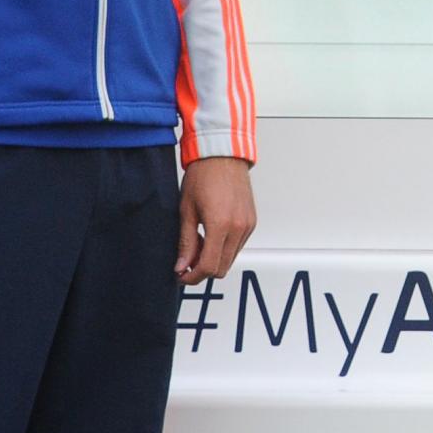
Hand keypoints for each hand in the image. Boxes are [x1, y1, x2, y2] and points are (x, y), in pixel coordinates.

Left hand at [176, 156, 255, 284]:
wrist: (222, 155)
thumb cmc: (203, 176)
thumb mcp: (186, 210)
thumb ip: (186, 242)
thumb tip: (181, 266)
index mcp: (220, 225)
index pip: (208, 266)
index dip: (192, 276)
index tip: (181, 275)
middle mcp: (238, 228)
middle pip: (221, 268)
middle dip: (202, 270)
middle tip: (186, 260)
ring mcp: (248, 226)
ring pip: (230, 259)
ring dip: (213, 259)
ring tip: (198, 243)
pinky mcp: (251, 222)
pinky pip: (237, 246)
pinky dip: (223, 248)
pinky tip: (211, 235)